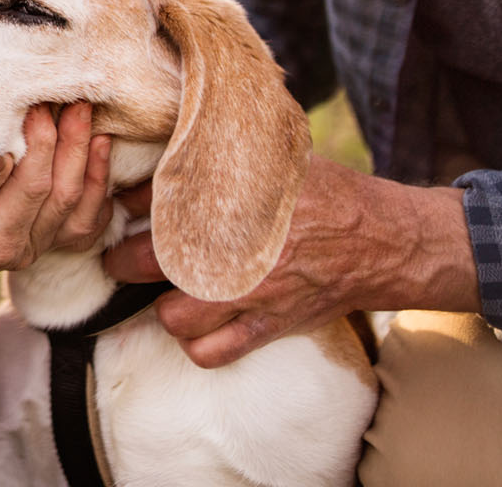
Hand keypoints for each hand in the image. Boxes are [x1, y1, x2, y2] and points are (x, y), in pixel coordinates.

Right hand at [0, 103, 113, 273]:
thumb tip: (7, 155)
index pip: (32, 188)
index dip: (42, 144)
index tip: (38, 106)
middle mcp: (23, 250)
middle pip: (64, 195)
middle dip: (74, 144)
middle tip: (77, 102)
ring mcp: (38, 246)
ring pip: (83, 208)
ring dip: (93, 163)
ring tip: (96, 124)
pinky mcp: (45, 238)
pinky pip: (86, 221)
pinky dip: (98, 189)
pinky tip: (101, 155)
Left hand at [103, 156, 478, 366]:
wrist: (380, 236)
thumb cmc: (320, 191)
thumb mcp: (270, 158)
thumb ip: (218, 155)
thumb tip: (165, 146)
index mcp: (231, 201)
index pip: (152, 201)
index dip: (128, 204)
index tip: (122, 205)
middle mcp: (234, 250)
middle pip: (146, 263)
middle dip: (126, 260)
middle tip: (122, 256)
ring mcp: (251, 294)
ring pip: (174, 318)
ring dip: (164, 306)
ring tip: (166, 292)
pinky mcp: (268, 327)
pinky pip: (212, 353)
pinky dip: (197, 345)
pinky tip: (198, 327)